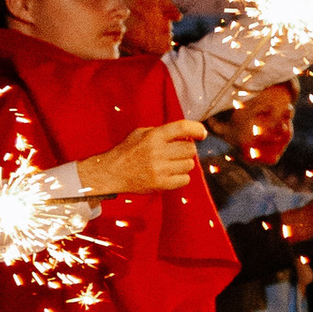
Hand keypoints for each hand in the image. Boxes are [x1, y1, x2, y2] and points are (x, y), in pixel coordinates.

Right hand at [79, 118, 208, 196]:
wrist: (110, 173)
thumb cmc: (127, 151)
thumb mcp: (140, 133)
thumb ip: (162, 131)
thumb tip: (187, 132)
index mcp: (153, 136)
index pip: (183, 127)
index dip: (197, 129)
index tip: (202, 133)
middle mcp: (157, 151)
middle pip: (190, 149)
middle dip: (188, 149)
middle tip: (178, 152)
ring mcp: (159, 169)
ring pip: (189, 165)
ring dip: (184, 163)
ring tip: (171, 163)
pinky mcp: (160, 184)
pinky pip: (185, 179)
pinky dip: (181, 177)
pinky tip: (170, 174)